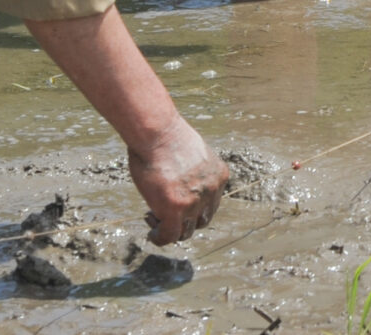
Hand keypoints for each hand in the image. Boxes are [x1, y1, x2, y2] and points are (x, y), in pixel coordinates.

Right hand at [129, 115, 228, 245]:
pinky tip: (151, 234)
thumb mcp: (189, 156)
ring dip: (170, 230)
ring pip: (186, 232)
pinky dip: (159, 238)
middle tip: (162, 212)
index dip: (192, 208)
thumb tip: (179, 187)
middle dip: (183, 221)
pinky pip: (169, 235)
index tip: (174, 201)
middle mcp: (212, 190)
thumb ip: (191, 174)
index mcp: (219, 175)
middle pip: (201, 220)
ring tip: (153, 219)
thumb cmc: (165, 137)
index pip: (210, 203)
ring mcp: (195, 201)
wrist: (157, 132)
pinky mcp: (175, 209)